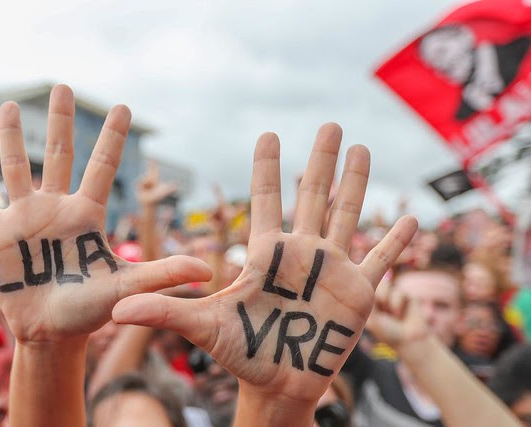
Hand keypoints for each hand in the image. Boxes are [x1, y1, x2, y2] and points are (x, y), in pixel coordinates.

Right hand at [0, 85, 210, 342]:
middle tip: (63, 86)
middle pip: (59, 155)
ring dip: (10, 138)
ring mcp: (25, 218)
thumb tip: (207, 271)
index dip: (112, 137)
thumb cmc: (90, 310)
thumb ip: (163, 274)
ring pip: (16, 167)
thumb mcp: (127, 286)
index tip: (123, 106)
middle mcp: (57, 208)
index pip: (102, 166)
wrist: (52, 332)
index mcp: (87, 214)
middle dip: (60, 121)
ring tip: (7, 106)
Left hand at [113, 123, 416, 405]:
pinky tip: (411, 219)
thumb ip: (167, 312)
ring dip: (355, 183)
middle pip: (312, 195)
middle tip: (329, 123)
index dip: (268, 167)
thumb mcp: (205, 328)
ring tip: (362, 148)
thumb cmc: (241, 353)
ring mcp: (332, 269)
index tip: (268, 134)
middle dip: (320, 159)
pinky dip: (395, 242)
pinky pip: (381, 261)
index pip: (266, 199)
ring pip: (347, 215)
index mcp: (266, 253)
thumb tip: (119, 309)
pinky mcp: (359, 293)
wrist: (276, 384)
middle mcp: (301, 253)